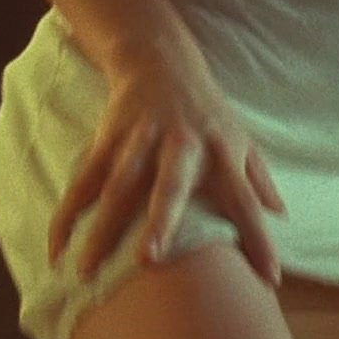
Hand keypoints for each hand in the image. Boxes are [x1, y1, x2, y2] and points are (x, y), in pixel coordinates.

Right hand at [48, 59, 288, 285]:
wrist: (161, 60)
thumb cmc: (208, 112)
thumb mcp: (242, 139)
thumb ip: (259, 179)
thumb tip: (281, 215)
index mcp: (223, 152)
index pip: (246, 201)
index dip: (259, 239)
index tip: (269, 279)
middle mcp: (183, 145)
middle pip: (171, 185)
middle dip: (160, 221)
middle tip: (148, 261)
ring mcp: (141, 140)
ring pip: (118, 187)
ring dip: (101, 227)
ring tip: (85, 269)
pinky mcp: (108, 138)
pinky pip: (84, 181)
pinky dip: (68, 214)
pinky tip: (57, 247)